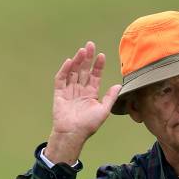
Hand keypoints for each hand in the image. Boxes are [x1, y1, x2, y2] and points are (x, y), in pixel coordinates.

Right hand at [45, 41, 121, 163]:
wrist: (73, 134)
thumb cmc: (89, 125)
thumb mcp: (103, 110)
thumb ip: (110, 97)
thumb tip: (119, 85)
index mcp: (91, 94)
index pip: (95, 76)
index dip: (98, 66)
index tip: (101, 56)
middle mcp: (80, 90)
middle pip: (83, 70)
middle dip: (87, 58)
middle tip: (90, 45)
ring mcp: (69, 91)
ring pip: (73, 72)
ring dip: (77, 61)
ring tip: (82, 50)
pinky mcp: (59, 94)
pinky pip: (61, 79)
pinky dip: (65, 70)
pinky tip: (69, 61)